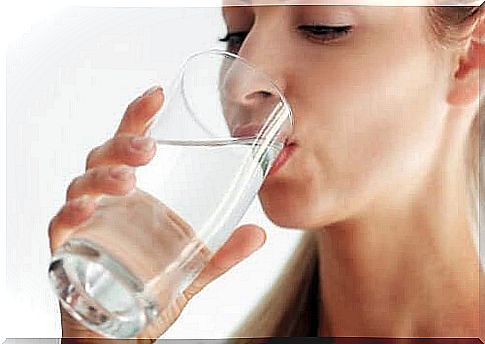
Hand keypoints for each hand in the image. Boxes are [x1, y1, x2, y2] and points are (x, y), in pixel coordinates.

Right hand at [48, 86, 266, 340]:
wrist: (120, 332)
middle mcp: (106, 201)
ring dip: (103, 177)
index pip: (131, 146)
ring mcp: (83, 222)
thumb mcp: (191, 268)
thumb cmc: (148, 288)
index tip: (157, 94)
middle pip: (105, 157)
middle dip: (124, 146)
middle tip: (148, 149)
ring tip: (128, 181)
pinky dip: (73, 214)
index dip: (139, 117)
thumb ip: (221, 252)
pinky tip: (90, 211)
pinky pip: (61, 224)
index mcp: (134, 196)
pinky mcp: (67, 248)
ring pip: (82, 184)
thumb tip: (260, 233)